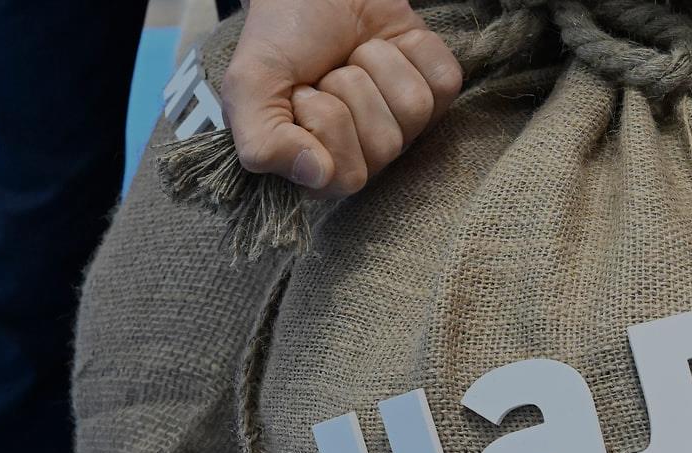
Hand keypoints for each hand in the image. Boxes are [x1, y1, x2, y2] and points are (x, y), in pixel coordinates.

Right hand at [222, 0, 461, 198]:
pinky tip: (388, 44)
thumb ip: (263, 142)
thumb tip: (318, 176)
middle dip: (349, 91)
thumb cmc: (282, 37)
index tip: (301, 94)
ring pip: (414, 110)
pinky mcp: (438, 87)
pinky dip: (412, 49)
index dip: (323, 123)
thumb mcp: (248, 87)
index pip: (347, 175)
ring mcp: (408, 123)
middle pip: (385, 145)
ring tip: (353, 56)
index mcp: (324, 169)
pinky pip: (443, 82)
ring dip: (376, 65)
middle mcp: (370, 155)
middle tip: (329, 72)